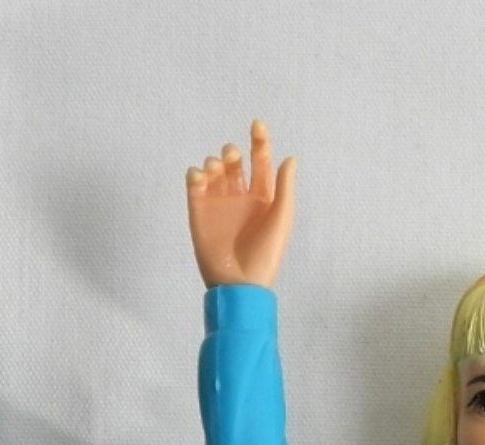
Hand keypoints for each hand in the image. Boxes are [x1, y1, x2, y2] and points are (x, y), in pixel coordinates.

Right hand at [186, 119, 296, 287]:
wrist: (239, 281)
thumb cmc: (265, 253)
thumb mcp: (281, 218)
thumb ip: (284, 187)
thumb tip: (290, 158)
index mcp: (263, 197)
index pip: (261, 163)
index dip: (259, 142)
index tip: (257, 124)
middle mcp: (240, 197)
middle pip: (234, 163)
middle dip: (231, 154)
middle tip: (231, 157)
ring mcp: (218, 203)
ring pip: (213, 170)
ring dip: (213, 162)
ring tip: (215, 170)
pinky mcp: (198, 211)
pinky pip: (194, 184)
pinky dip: (195, 174)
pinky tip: (199, 176)